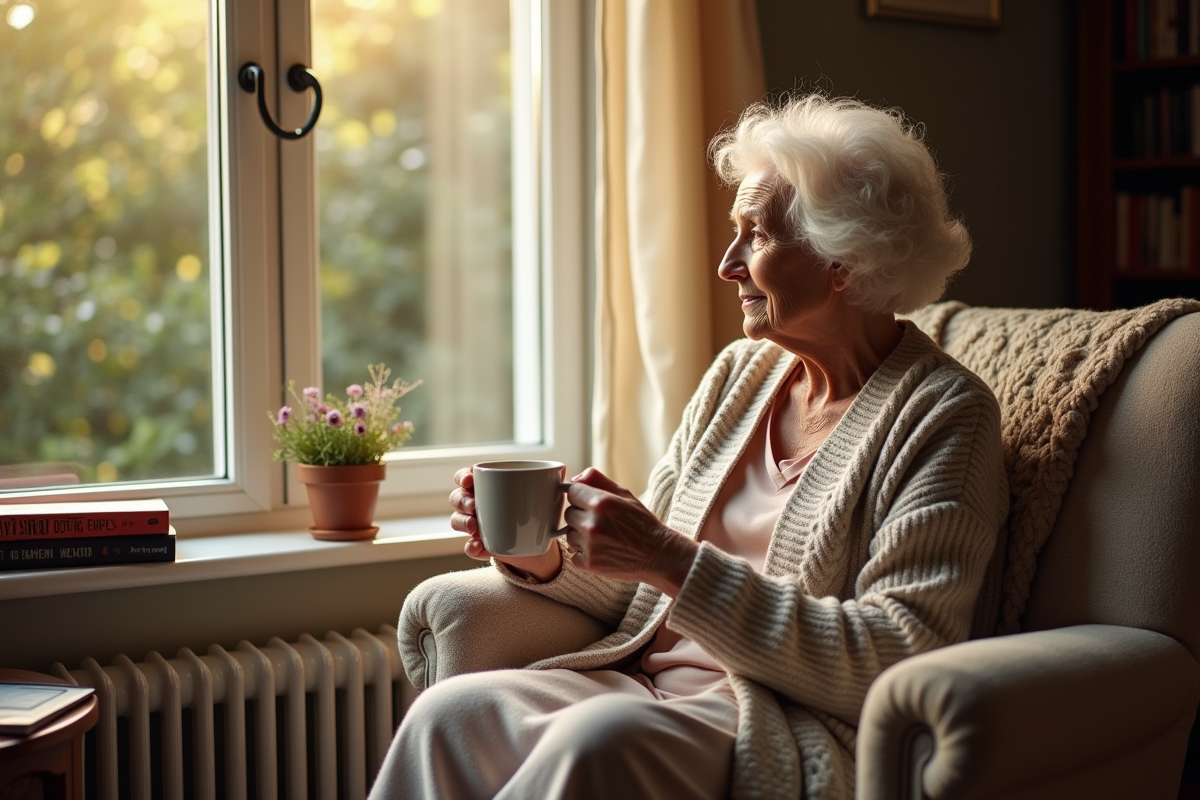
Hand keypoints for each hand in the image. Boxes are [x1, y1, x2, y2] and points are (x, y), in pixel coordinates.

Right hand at [449, 467, 561, 581]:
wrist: (540, 542)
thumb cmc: (537, 509)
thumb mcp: (544, 493)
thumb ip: (550, 480)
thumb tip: (561, 469)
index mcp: (488, 486)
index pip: (466, 476)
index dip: (463, 476)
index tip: (470, 479)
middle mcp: (476, 504)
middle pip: (458, 497)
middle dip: (462, 500)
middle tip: (474, 506)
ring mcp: (476, 526)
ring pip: (457, 520)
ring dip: (463, 522)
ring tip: (475, 527)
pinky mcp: (481, 546)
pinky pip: (469, 547)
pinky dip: (472, 547)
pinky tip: (478, 546)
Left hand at [561, 467, 697, 595]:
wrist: (658, 555)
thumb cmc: (642, 524)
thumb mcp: (625, 495)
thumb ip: (598, 480)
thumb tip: (574, 479)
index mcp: (601, 502)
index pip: (571, 492)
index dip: (581, 496)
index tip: (591, 503)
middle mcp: (592, 523)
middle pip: (568, 513)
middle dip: (581, 516)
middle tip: (601, 522)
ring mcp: (590, 545)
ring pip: (568, 535)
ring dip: (580, 535)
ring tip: (602, 537)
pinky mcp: (589, 564)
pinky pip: (573, 555)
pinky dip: (584, 554)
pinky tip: (601, 551)